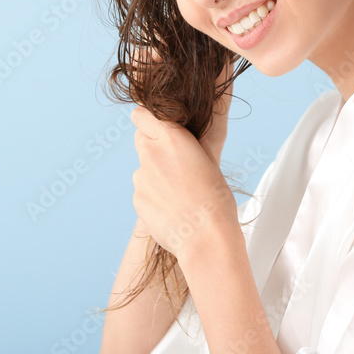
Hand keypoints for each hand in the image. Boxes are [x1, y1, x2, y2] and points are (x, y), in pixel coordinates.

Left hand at [127, 47, 237, 260]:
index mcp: (170, 137)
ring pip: (143, 167)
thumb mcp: (209, 157)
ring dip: (155, 173)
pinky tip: (173, 207)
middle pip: (140, 139)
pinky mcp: (137, 199)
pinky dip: (154, 195)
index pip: (141, 114)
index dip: (150, 119)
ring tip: (180, 191)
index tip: (159, 127)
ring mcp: (139, 177)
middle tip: (175, 162)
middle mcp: (149, 153)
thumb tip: (198, 115)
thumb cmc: (216, 199)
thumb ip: (190, 138)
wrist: (206, 239)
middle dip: (153, 146)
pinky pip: (143, 190)